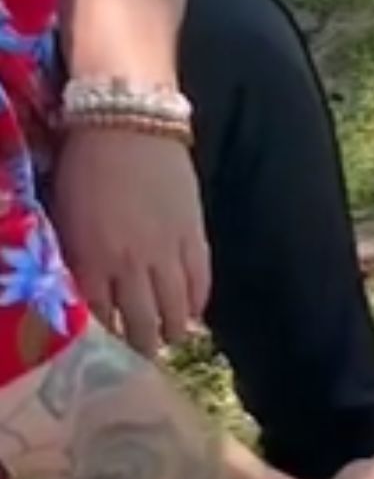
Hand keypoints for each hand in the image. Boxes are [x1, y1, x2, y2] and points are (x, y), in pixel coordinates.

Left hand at [49, 129, 210, 357]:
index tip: (109, 351)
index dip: (106, 339)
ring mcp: (167, 253)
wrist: (128, 121)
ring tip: (170, 340)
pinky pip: (201, 283)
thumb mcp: (66, 215)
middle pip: (142, 324)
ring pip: (175, 312)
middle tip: (143, 357)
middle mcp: (131, 266)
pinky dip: (197, 304)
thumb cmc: (85, 163)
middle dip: (143, 346)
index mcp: (92, 259)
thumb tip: (88, 289)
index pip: (101, 317)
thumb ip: (78, 257)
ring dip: (172, 332)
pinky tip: (193, 315)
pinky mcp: (195, 237)